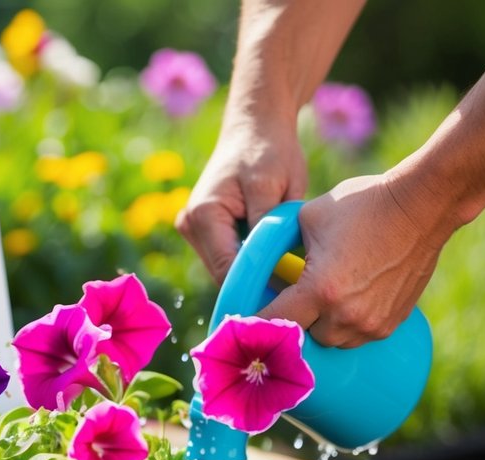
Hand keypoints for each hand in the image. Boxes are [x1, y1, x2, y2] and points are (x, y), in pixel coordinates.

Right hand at [176, 115, 307, 284]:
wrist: (256, 126)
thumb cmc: (269, 151)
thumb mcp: (273, 189)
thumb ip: (266, 234)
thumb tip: (271, 278)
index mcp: (203, 215)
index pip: (225, 269)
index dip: (253, 290)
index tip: (285, 307)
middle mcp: (190, 225)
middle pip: (223, 273)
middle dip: (255, 284)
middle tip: (294, 299)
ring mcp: (194, 228)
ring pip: (226, 269)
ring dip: (253, 274)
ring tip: (288, 280)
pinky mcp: (205, 230)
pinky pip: (229, 257)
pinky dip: (250, 262)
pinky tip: (276, 263)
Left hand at [260, 173, 450, 347]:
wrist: (423, 206)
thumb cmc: (364, 205)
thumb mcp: (307, 217)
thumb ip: (283, 245)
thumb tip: (267, 262)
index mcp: (319, 290)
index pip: (274, 322)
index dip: (256, 325)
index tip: (245, 326)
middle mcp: (345, 315)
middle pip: (304, 336)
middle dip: (295, 321)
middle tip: (292, 300)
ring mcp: (371, 324)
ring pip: (331, 340)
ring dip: (321, 325)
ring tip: (324, 297)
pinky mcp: (391, 324)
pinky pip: (357, 336)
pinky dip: (347, 324)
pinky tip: (348, 299)